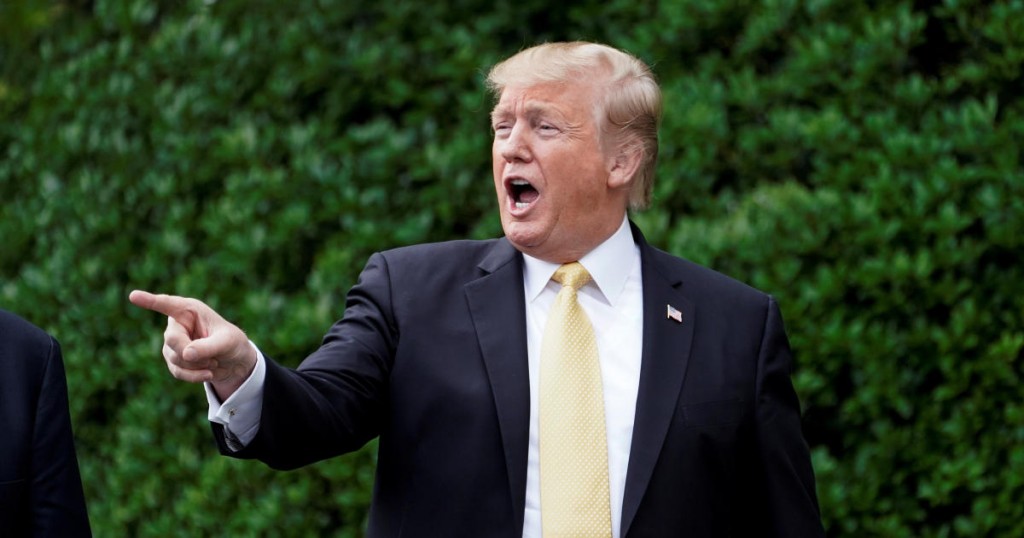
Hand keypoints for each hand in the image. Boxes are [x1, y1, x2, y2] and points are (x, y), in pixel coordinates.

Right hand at [129, 290, 256, 400]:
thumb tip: (186, 354)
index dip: (150, 301)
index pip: (168, 304)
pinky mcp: (173, 359)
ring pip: (174, 358)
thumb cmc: (233, 343)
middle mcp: (177, 324)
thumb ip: (208, 346)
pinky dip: (193, 376)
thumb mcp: (228, 342)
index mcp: (190, 310)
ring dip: (196, 365)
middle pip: (172, 340)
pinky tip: (208, 373)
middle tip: (212, 359)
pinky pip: (177, 371)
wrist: (234, 361)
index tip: (133, 296)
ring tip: (213, 362)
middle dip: (191, 353)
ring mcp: (172, 342)